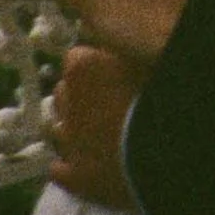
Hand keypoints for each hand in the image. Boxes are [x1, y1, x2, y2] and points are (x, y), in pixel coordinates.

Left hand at [52, 43, 141, 209]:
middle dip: (78, 93)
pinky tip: (78, 163)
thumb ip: (123, 47)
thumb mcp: (142, 57)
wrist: (158, 148)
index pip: (75, 57)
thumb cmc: (153, 93)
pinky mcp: (74, 176)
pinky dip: (65, 164)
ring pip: (56, 126)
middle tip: (104, 98)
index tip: (107, 69)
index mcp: (83, 67)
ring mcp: (68, 141)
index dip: (91, 64)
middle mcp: (68, 101)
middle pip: (63, 90)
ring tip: (94, 128)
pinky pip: (57, 169)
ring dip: (71, 125)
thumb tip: (116, 38)